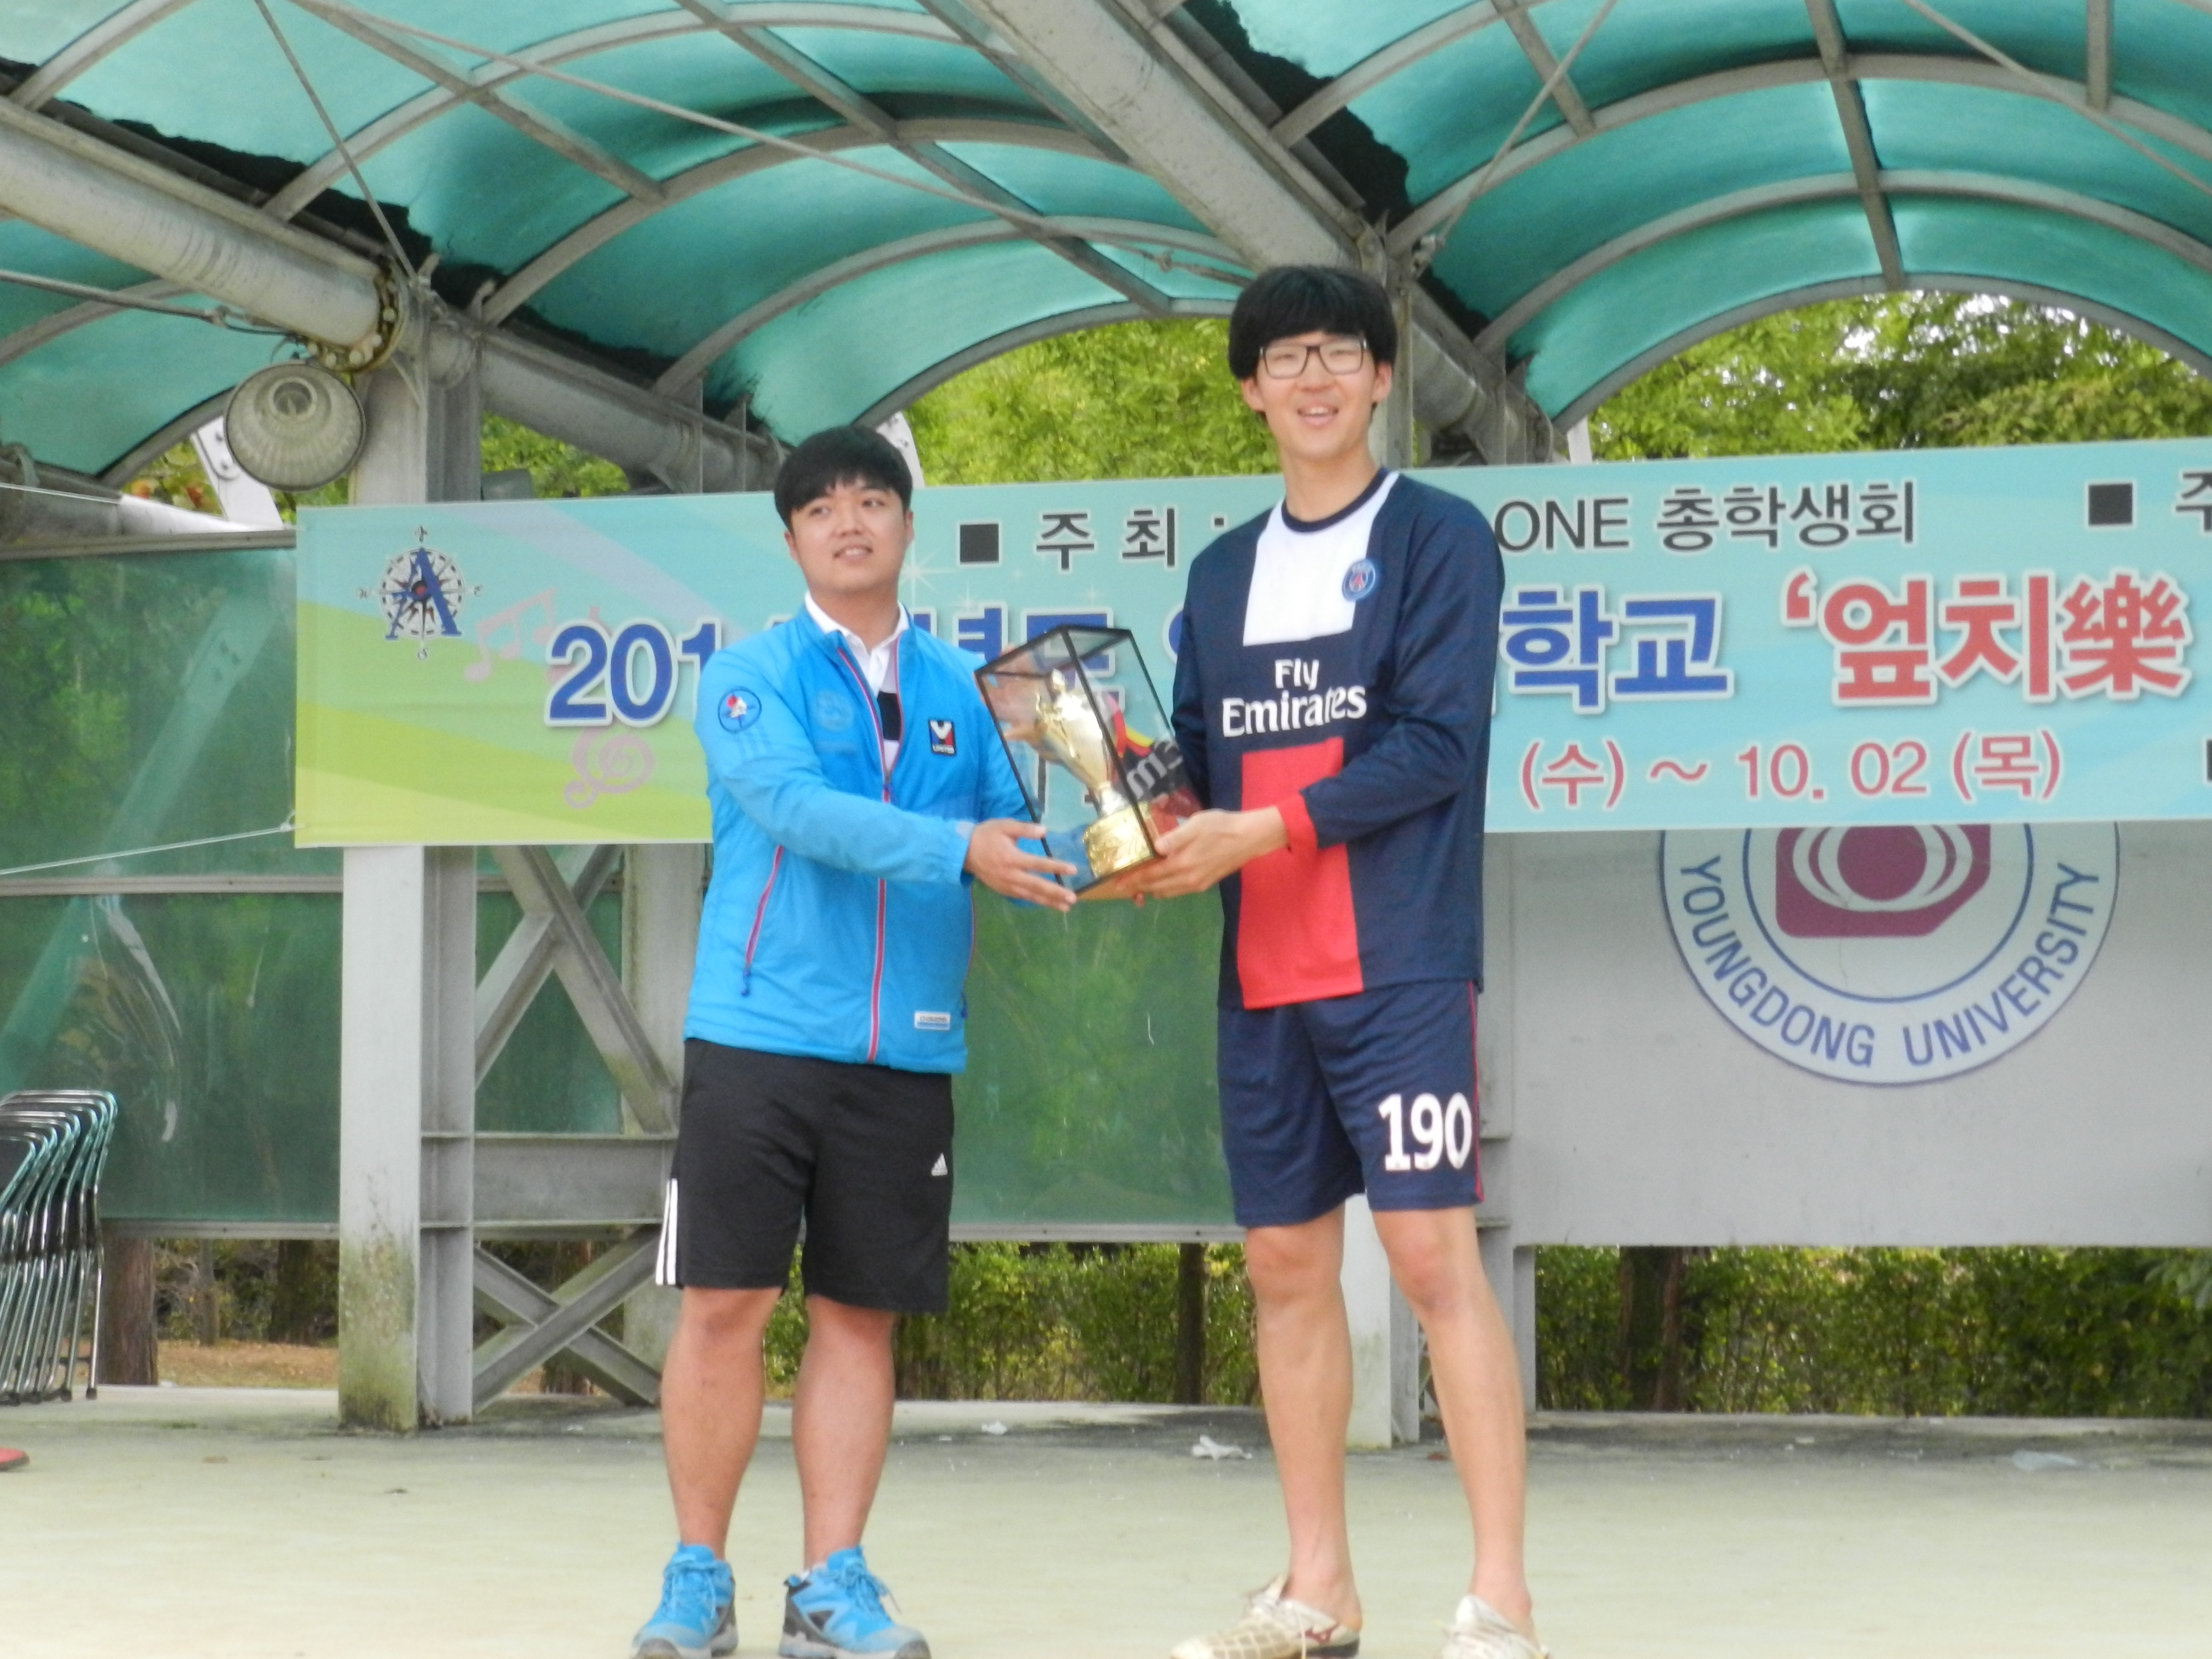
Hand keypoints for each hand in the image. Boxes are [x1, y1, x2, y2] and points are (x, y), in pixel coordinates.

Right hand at [965, 819, 1076, 909]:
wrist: (962, 852)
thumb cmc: (986, 835)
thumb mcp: (1004, 826)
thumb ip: (1024, 829)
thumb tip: (1044, 831)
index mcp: (1012, 858)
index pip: (1038, 864)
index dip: (1056, 867)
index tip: (1073, 870)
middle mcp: (1011, 875)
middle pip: (1037, 886)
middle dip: (1056, 893)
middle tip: (1072, 899)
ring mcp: (1006, 885)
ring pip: (1031, 896)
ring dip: (1049, 902)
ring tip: (1066, 907)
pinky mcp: (1003, 890)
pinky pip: (1022, 897)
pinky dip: (1036, 901)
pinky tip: (1048, 903)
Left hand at [1133, 807, 1287, 897]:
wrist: (1250, 838)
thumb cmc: (1222, 826)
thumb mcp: (1196, 824)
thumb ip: (1174, 837)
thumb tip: (1154, 847)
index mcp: (1182, 864)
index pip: (1150, 875)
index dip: (1131, 879)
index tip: (1115, 883)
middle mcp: (1187, 879)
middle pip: (1155, 887)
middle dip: (1137, 887)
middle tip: (1121, 885)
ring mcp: (1197, 884)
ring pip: (1166, 892)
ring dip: (1151, 889)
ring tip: (1138, 884)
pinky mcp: (1205, 884)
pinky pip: (1178, 891)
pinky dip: (1166, 889)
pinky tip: (1162, 881)